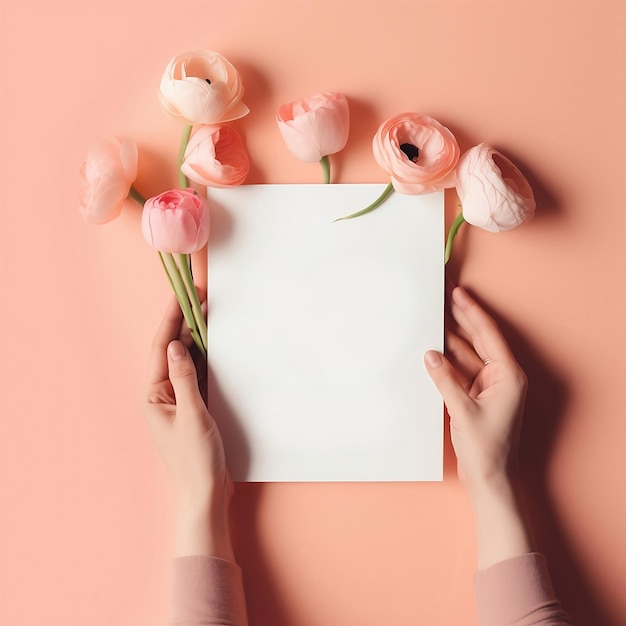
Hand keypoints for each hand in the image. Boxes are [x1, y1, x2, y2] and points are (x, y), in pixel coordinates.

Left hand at [144, 296, 233, 558]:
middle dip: (183, 322)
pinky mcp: (193, 407)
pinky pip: (196, 375)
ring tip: (206, 311)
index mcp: (154, 396)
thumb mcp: (192, 414)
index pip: (161, 348)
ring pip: (185, 360)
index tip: (181, 295)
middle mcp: (162, 395)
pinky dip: (204, 358)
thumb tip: (177, 345)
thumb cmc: (195, 459)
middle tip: (197, 295)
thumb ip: (185, 377)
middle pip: (172, 350)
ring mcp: (178, 400)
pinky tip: (213, 343)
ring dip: (195, 337)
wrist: (206, 493)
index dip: (171, 319)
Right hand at [424, 286, 530, 567]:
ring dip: (451, 340)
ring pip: (467, 355)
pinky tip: (433, 350)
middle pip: (479, 340)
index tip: (459, 294)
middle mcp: (501, 377)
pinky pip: (460, 370)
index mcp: (508, 376)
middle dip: (462, 320)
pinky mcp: (476, 396)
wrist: (489, 479)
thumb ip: (445, 379)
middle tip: (445, 299)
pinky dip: (447, 361)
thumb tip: (430, 355)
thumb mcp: (463, 410)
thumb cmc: (487, 450)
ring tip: (433, 320)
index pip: (488, 335)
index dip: (473, 312)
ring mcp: (488, 386)